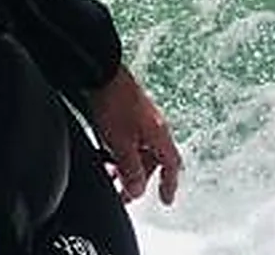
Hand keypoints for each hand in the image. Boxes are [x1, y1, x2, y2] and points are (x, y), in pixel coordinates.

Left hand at [88, 66, 182, 205]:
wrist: (102, 75)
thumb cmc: (114, 103)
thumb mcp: (121, 145)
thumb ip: (130, 169)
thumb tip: (137, 190)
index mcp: (159, 134)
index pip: (172, 165)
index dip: (169, 184)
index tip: (166, 200)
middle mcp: (155, 127)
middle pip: (153, 161)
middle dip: (140, 180)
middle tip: (125, 194)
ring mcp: (143, 120)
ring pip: (140, 152)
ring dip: (128, 167)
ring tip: (111, 175)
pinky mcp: (130, 114)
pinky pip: (131, 141)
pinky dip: (122, 154)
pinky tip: (106, 156)